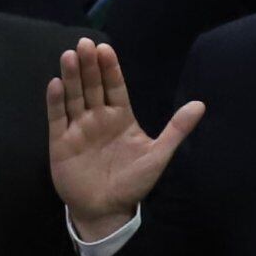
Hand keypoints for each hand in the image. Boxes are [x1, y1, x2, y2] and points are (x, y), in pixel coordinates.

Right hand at [49, 38, 201, 238]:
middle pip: (93, 86)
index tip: (105, 48)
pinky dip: (56, 102)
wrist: (107, 211)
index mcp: (120, 117)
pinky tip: (55, 84)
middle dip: (89, 66)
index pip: (115, 86)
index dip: (110, 68)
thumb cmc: (133, 183)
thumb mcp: (158, 155)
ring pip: (74, 97)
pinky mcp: (61, 143)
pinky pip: (57, 119)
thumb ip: (176, 130)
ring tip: (70, 56)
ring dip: (72, 77)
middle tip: (85, 44)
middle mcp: (98, 118)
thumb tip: (200, 104)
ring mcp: (78, 129)